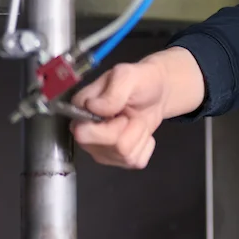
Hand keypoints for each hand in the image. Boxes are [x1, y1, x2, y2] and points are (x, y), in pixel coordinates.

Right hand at [70, 47, 203, 168]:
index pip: (83, 134)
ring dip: (138, 135)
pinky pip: (136, 161)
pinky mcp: (119, 160)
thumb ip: (112, 93)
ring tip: (136, 119)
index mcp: (81, 112)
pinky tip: (140, 131)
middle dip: (128, 131)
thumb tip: (94, 108)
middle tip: (129, 115)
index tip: (120, 112)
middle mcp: (86, 134)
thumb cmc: (140, 81)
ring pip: (125, 155)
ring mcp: (102, 149)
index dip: (108, 126)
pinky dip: (146, 145)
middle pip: (109, 148)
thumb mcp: (127, 76)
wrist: (157, 92)